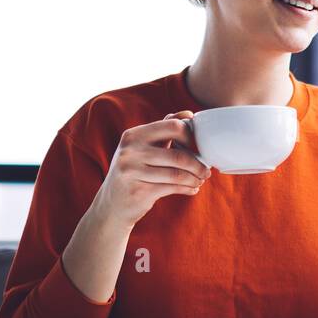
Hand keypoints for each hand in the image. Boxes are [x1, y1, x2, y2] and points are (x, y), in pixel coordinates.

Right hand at [90, 111, 212, 229]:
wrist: (111, 204)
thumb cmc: (133, 170)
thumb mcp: (142, 147)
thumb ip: (163, 129)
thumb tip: (188, 114)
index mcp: (134, 135)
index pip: (172, 126)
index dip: (191, 136)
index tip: (197, 147)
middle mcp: (131, 151)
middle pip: (178, 156)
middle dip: (198, 165)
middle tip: (206, 171)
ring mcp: (133, 172)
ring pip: (177, 174)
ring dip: (194, 179)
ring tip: (200, 180)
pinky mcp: (139, 191)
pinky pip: (172, 188)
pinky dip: (187, 189)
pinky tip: (192, 189)